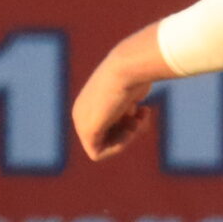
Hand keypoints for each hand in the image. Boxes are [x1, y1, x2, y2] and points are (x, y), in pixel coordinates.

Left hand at [72, 24, 175, 161]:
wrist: (128, 68)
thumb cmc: (136, 73)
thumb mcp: (134, 90)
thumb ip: (129, 105)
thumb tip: (131, 115)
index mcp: (89, 101)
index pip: (107, 124)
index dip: (126, 123)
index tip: (140, 110)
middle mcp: (81, 111)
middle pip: (105, 135)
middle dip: (127, 131)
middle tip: (141, 117)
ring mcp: (81, 122)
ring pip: (102, 145)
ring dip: (126, 138)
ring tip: (139, 120)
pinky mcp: (86, 131)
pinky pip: (96, 153)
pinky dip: (117, 147)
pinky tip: (131, 131)